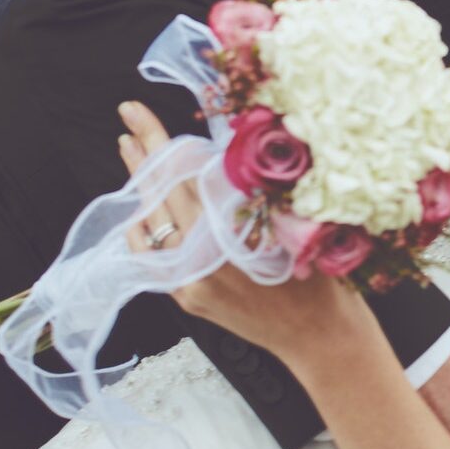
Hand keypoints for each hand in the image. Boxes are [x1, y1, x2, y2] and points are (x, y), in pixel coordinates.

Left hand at [117, 101, 343, 355]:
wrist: (320, 337)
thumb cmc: (320, 278)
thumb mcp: (294, 224)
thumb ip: (254, 193)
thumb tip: (218, 154)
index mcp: (229, 236)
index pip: (181, 176)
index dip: (158, 140)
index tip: (137, 111)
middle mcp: (201, 260)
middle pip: (161, 194)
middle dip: (143, 152)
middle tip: (129, 115)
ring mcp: (189, 282)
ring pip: (151, 223)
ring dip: (139, 184)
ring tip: (129, 148)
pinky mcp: (188, 298)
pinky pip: (151, 257)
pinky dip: (142, 229)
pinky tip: (138, 208)